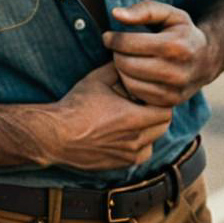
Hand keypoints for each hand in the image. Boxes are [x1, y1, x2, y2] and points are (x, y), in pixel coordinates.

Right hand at [44, 62, 171, 170]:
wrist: (56, 135)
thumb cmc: (76, 106)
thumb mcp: (96, 79)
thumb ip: (118, 68)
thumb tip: (130, 58)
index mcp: (133, 118)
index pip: (166, 110)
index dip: (160, 100)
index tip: (147, 93)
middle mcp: (136, 139)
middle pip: (163, 125)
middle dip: (156, 112)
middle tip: (142, 103)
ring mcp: (130, 154)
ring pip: (154, 139)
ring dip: (149, 128)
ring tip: (132, 118)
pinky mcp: (122, 164)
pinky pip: (142, 153)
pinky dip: (139, 143)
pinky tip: (124, 133)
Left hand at [102, 0, 217, 107]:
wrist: (206, 60)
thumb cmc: (181, 32)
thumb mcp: (169, 14)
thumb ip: (144, 10)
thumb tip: (116, 14)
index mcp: (176, 45)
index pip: (128, 43)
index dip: (113, 38)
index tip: (108, 36)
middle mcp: (177, 71)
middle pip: (126, 63)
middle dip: (116, 53)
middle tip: (117, 48)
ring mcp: (174, 90)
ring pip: (128, 81)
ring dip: (121, 68)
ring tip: (126, 58)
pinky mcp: (170, 103)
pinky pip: (136, 94)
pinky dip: (130, 82)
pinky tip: (134, 72)